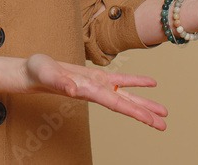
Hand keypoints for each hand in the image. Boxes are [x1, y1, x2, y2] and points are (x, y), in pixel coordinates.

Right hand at [22, 53, 167, 130]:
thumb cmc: (38, 72)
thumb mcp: (46, 73)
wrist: (34, 71)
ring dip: (144, 103)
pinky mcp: (97, 77)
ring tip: (162, 112)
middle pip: (124, 105)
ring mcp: (98, 85)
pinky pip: (121, 80)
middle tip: (163, 125)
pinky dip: (136, 81)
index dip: (133, 111)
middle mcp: (96, 92)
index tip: (149, 120)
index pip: (115, 103)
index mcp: (87, 91)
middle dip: (144, 115)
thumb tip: (72, 91)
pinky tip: (151, 83)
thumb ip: (58, 82)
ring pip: (126, 95)